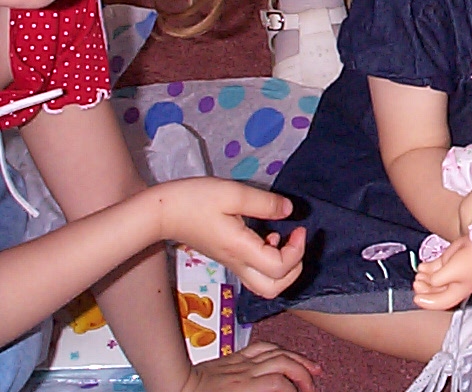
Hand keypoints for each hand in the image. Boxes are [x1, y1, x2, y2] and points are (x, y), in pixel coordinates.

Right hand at [153, 178, 305, 298]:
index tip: (299, 228)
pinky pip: (255, 272)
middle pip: (273, 289)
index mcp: (240, 250)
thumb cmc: (193, 200)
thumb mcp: (232, 193)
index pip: (279, 268)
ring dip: (282, 267)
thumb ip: (264, 203)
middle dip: (294, 269)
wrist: (161, 212)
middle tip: (295, 241)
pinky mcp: (227, 259)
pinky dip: (269, 261)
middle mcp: (237, 263)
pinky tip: (267, 236)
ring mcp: (231, 264)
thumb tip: (289, 211)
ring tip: (283, 239)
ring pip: (264, 285)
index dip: (297, 251)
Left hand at [179, 342, 319, 391]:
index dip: (295, 390)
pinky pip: (262, 347)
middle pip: (285, 364)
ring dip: (298, 359)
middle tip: (312, 386)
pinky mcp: (235, 357)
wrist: (175, 387)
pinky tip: (287, 354)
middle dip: (304, 374)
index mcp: (243, 388)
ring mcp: (242, 362)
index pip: (280, 384)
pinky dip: (279, 349)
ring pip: (277, 352)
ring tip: (312, 368)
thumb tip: (278, 390)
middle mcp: (246, 372)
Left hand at [413, 237, 471, 310]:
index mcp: (456, 293)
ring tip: (419, 274)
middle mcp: (452, 285)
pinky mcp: (448, 261)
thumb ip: (437, 278)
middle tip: (417, 283)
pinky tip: (422, 267)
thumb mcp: (451, 273)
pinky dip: (427, 268)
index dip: (426, 302)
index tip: (416, 297)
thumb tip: (430, 280)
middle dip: (424, 289)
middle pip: (434, 292)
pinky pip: (434, 268)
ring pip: (433, 279)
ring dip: (424, 278)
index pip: (438, 303)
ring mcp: (449, 273)